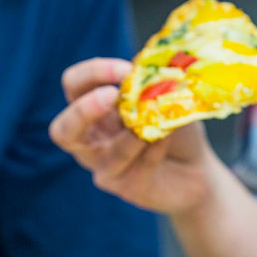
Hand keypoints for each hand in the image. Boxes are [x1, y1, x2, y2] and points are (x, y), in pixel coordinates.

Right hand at [49, 58, 223, 216]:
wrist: (195, 167)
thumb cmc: (173, 125)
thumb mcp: (164, 96)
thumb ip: (151, 84)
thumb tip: (145, 72)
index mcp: (93, 107)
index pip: (74, 85)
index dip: (93, 73)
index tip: (126, 70)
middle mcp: (90, 139)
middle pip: (62, 130)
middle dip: (84, 111)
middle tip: (112, 96)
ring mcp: (104, 166)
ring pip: (107, 155)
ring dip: (135, 135)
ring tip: (158, 123)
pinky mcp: (124, 187)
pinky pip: (136, 168)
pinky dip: (154, 150)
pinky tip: (167, 139)